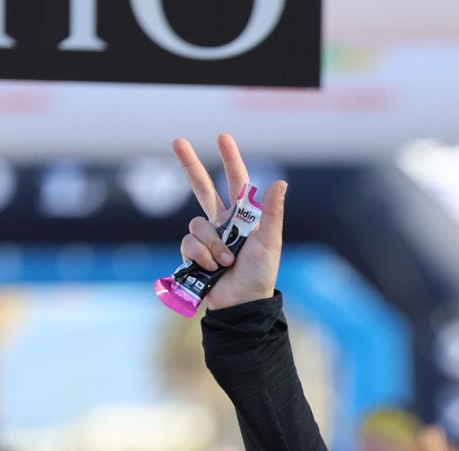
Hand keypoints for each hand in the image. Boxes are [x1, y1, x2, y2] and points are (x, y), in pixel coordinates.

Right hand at [170, 133, 286, 311]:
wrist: (243, 304)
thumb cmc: (261, 275)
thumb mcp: (270, 242)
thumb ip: (271, 213)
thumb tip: (280, 183)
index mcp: (244, 218)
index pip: (237, 182)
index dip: (230, 159)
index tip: (222, 137)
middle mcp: (223, 223)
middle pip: (203, 188)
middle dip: (191, 164)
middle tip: (178, 141)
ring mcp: (207, 238)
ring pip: (197, 224)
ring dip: (212, 243)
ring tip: (226, 262)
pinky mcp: (194, 253)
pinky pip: (189, 243)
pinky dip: (201, 256)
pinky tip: (212, 269)